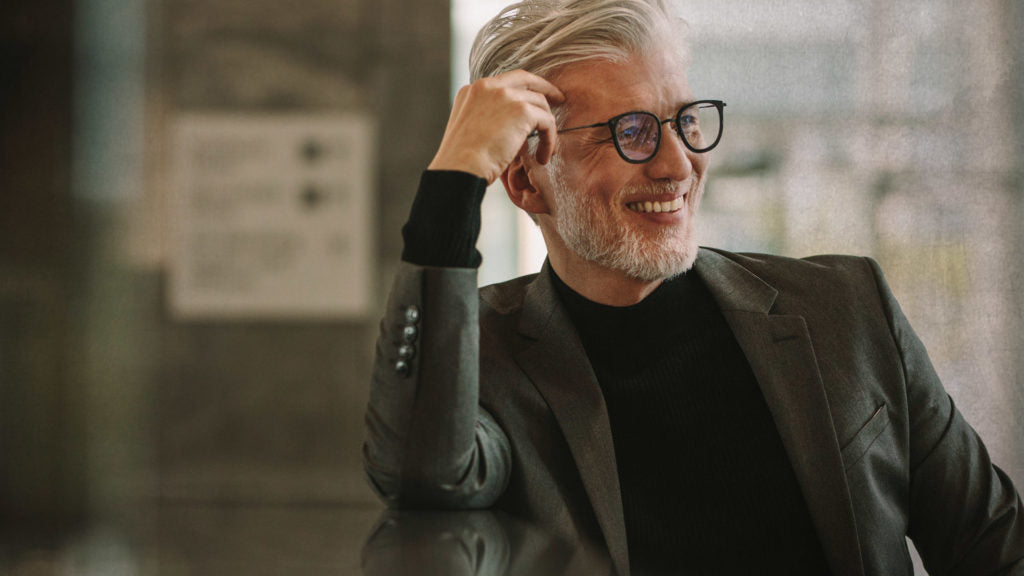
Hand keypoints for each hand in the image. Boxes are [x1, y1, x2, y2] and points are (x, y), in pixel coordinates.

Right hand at [428, 70, 564, 183]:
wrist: (460, 169)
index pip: (505, 81)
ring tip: (546, 151)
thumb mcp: (469, 131)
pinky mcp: (522, 110)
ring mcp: (505, 95)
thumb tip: (510, 128)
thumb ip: (486, 120)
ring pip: (540, 104)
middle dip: (546, 89)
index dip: (524, 88)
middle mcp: (488, 87)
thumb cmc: (462, 162)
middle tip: (559, 100)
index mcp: (473, 91)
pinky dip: (550, 140)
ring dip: (547, 128)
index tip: (535, 98)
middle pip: (526, 80)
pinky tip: (543, 157)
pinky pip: (547, 122)